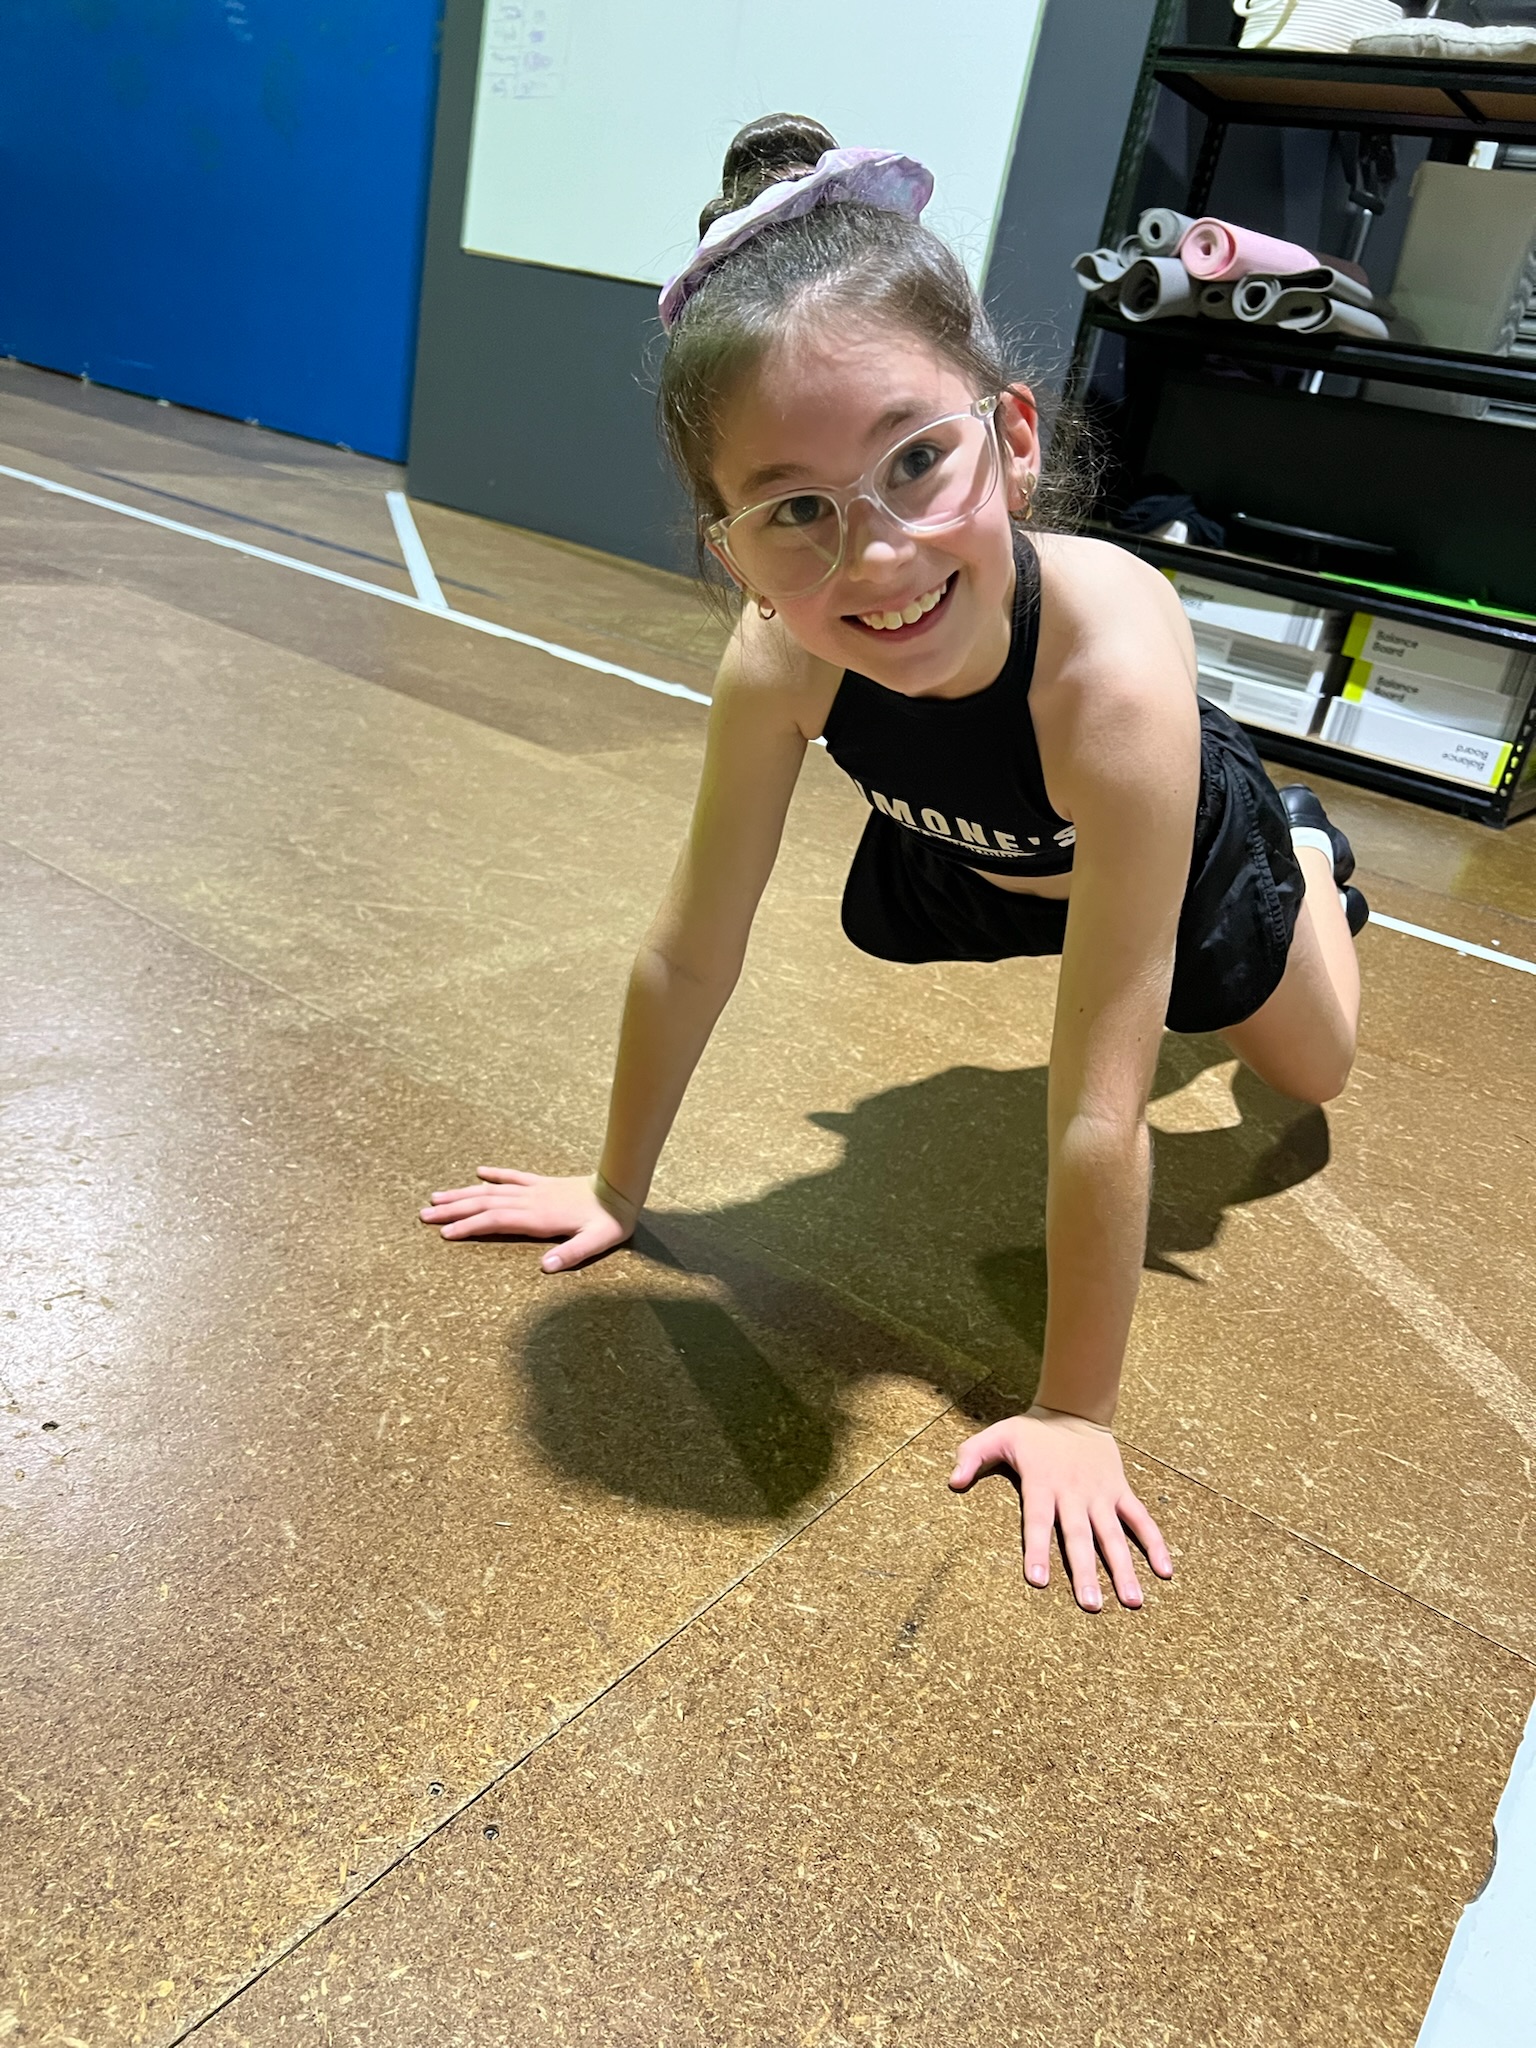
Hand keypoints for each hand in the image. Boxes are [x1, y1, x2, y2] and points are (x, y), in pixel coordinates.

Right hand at [419, 1170, 636, 1270]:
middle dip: (453, 1210)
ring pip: (492, 1190)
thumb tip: (545, 1267)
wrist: (621, 1189)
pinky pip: (513, 1176)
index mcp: (538, 1217)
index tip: (444, 1233)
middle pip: (484, 1204)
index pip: (494, 1221)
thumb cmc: (609, 1221)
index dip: (468, 1227)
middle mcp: (530, 1201)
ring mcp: (534, 1190)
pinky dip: (494, 1174)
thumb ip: (571, 1254)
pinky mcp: (542, 1183)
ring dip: (464, 1193)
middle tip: (424, 1214)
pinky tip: (478, 1172)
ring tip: (437, 1197)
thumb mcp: (596, 1243)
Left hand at [948, 1406, 1172, 1611]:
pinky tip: (1165, 1571)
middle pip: (1080, 1537)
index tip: (1038, 1581)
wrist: (1075, 1408)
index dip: (1037, 1550)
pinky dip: (1155, 1543)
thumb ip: (971, 1456)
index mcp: (1043, 1483)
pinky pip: (1141, 1518)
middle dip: (1086, 1571)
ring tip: (1132, 1601)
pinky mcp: (1120, 1490)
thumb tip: (952, 1482)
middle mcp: (1074, 1492)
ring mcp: (1101, 1493)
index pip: (1038, 1521)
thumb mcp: (997, 1435)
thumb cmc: (1032, 1431)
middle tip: (1091, 1606)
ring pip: (1114, 1534)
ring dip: (1124, 1568)